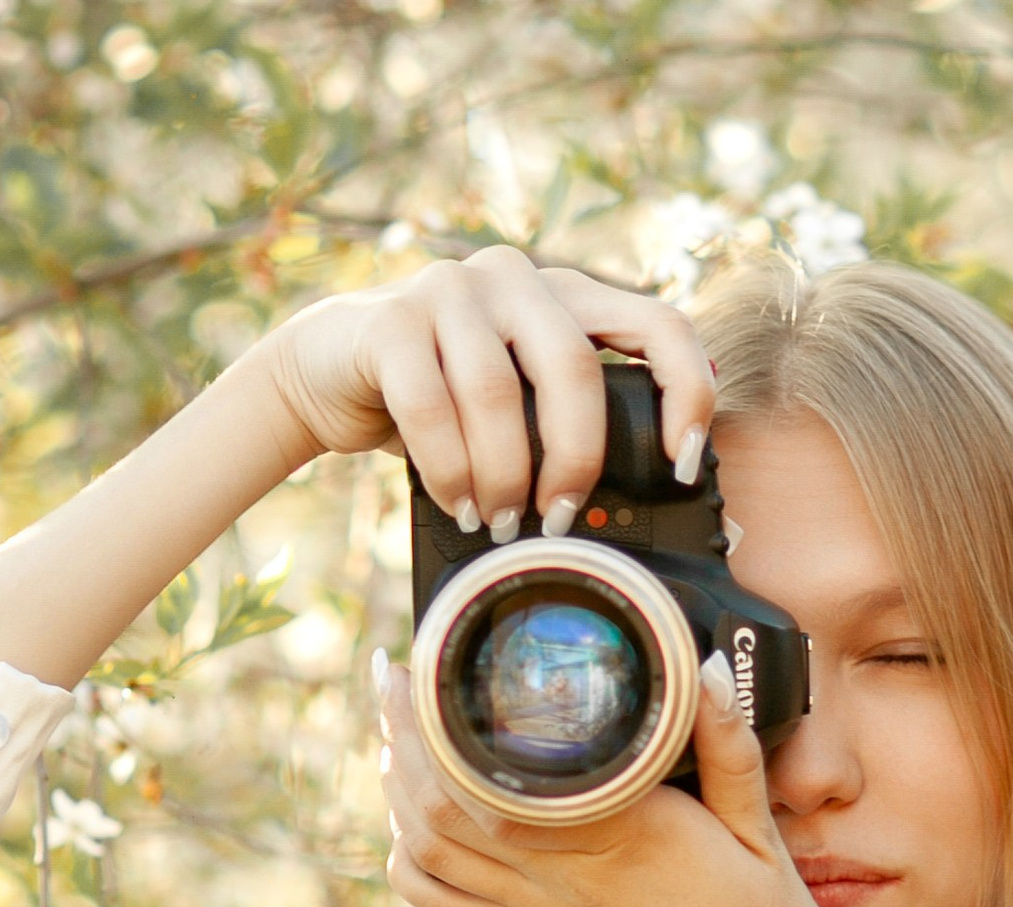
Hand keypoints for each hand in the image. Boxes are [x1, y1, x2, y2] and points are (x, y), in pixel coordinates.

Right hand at [258, 246, 716, 536]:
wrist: (327, 370)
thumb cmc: (441, 398)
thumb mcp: (518, 401)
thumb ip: (567, 419)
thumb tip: (636, 500)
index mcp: (567, 294)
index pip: (658, 322)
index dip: (685, 392)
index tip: (683, 464)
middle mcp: (516, 277)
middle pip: (574, 367)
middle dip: (574, 458)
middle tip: (561, 516)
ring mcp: (450, 289)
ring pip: (498, 394)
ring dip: (503, 475)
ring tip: (499, 522)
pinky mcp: (390, 321)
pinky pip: (431, 408)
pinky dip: (450, 470)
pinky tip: (457, 504)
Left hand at [377, 651, 836, 906]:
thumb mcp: (768, 846)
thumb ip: (731, 756)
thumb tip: (706, 670)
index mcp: (624, 835)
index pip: (504, 767)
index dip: (447, 713)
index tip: (431, 657)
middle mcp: (565, 874)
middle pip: (442, 801)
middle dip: (403, 732)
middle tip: (394, 673)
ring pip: (432, 849)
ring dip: (397, 789)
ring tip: (395, 730)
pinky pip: (449, 906)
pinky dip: (414, 862)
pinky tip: (413, 824)